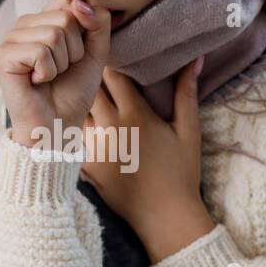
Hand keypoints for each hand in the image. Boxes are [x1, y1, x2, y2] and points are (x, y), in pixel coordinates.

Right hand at [0, 0, 111, 148]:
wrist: (58, 124)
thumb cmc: (73, 91)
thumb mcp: (95, 53)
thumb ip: (97, 22)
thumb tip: (77, 0)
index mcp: (43, 19)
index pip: (70, 1)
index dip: (83, 30)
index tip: (76, 54)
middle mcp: (25, 24)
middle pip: (65, 18)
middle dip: (74, 51)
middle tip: (61, 70)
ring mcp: (11, 38)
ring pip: (54, 34)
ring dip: (61, 63)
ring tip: (49, 77)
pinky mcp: (3, 55)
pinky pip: (40, 52)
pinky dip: (47, 72)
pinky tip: (36, 82)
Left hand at [81, 57, 215, 263]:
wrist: (164, 216)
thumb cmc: (181, 174)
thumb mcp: (189, 131)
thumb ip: (187, 92)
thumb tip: (195, 58)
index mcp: (135, 114)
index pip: (112, 73)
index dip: (109, 58)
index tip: (107, 49)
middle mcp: (110, 126)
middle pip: (89, 87)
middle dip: (88, 74)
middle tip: (86, 61)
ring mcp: (95, 146)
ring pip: (76, 110)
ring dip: (76, 98)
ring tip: (74, 86)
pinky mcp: (85, 165)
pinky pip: (71, 137)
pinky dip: (72, 125)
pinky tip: (70, 117)